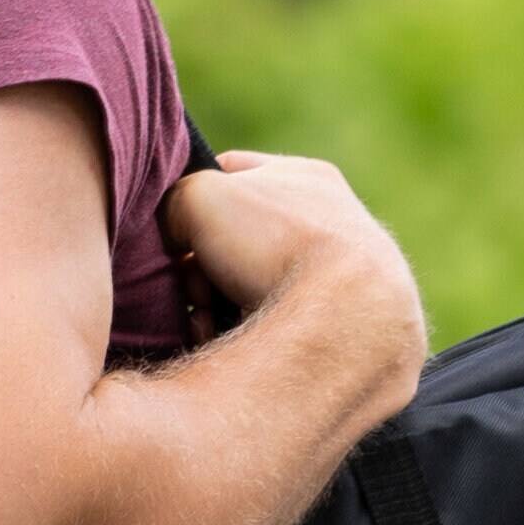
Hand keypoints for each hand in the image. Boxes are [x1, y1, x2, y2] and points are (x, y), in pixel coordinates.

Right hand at [160, 152, 425, 398]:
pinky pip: (283, 330)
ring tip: (210, 326)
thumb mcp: (199, 198)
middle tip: (194, 293)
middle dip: (206, 270)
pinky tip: (237, 349)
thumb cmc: (274, 245)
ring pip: (256, 289)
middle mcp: (336, 224)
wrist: (347, 325)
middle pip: (241, 241)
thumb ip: (174, 204)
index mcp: (309, 177)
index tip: (176, 239)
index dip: (193, 204)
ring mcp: (347, 281)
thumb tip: (174, 241)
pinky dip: (253, 340)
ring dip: (222, 309)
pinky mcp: (349, 332)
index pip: (232, 175)